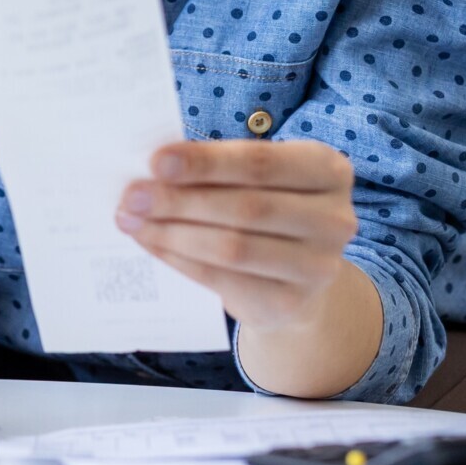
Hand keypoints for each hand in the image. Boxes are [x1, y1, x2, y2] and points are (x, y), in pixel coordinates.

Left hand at [114, 138, 359, 332]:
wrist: (298, 280)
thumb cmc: (268, 210)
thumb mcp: (258, 180)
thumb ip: (218, 169)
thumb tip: (152, 169)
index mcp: (328, 170)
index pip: (261, 162)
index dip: (206, 162)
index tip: (155, 161)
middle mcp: (334, 218)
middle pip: (245, 207)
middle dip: (179, 200)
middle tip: (131, 195)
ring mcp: (318, 266)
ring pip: (232, 247)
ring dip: (172, 232)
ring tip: (132, 220)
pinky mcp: (291, 303)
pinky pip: (222, 279)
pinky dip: (179, 260)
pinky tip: (152, 244)